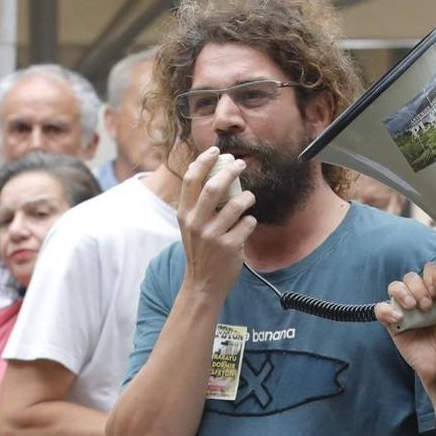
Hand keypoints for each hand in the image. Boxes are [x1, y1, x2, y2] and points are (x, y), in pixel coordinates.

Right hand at [177, 147, 254, 298]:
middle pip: (214, 186)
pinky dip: (250, 221)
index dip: (203, 161)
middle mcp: (196, 223)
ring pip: (237, 204)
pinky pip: (248, 223)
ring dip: (247, 197)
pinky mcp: (230, 246)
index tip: (216, 151)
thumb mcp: (190, 227)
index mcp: (184, 214)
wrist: (202, 284)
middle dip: (230, 171)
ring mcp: (213, 235)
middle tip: (241, 164)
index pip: (191, 179)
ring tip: (249, 197)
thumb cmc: (200, 251)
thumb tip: (214, 176)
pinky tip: (247, 225)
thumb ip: (197, 205)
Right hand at [374, 262, 435, 395]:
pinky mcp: (393, 324)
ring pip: (395, 287)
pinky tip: (399, 318)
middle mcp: (421, 298)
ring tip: (414, 307)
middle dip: (420, 287)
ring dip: (404, 293)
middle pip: (411, 277)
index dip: (433, 276)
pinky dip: (386, 310)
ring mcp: (406, 310)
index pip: (430, 272)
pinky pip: (381, 309)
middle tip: (429, 305)